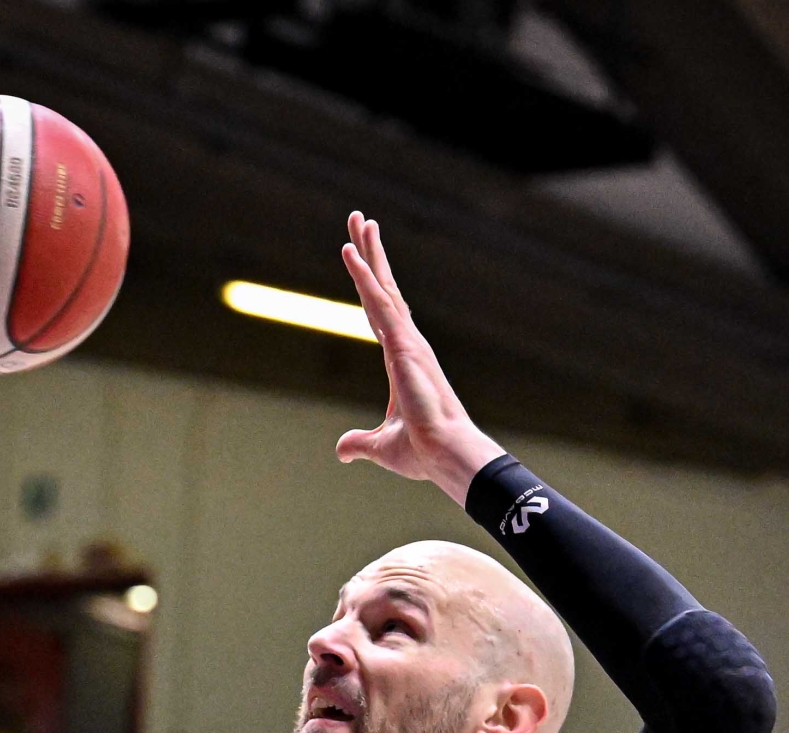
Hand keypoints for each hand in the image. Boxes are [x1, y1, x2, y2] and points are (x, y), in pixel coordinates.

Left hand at [332, 212, 502, 504]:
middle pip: (383, 289)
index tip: (360, 257)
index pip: (379, 312)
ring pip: (383, 288)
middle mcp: (406, 343)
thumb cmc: (424, 451)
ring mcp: (407, 342)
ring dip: (369, 253)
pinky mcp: (405, 346)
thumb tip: (342, 450)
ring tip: (359, 221)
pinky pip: (381, 305)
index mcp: (400, 360)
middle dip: (371, 253)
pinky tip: (351, 256)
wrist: (446, 456)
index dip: (368, 283)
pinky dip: (365, 279)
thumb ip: (360, 442)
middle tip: (360, 220)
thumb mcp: (381, 445)